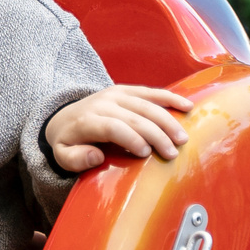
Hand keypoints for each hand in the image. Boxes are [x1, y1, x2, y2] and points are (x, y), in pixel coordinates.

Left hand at [45, 85, 193, 171]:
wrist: (63, 118)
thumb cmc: (68, 142)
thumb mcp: (62, 155)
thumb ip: (75, 159)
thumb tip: (96, 157)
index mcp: (86, 120)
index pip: (112, 127)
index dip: (131, 139)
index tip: (146, 154)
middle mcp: (101, 103)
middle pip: (134, 117)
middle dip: (156, 135)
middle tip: (172, 153)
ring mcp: (114, 94)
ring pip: (146, 104)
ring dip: (167, 121)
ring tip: (183, 138)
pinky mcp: (125, 90)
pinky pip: (150, 92)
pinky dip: (169, 98)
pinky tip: (187, 106)